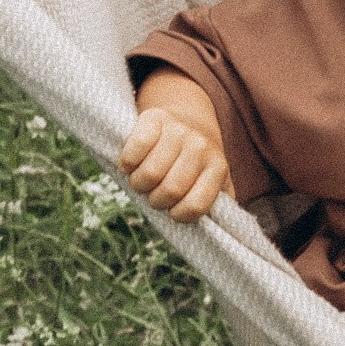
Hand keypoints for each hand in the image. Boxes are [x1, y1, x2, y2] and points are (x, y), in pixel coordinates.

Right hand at [119, 107, 228, 221]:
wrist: (188, 117)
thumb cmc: (196, 160)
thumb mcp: (214, 181)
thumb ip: (217, 206)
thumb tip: (215, 228)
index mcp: (217, 167)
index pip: (196, 205)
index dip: (178, 215)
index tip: (172, 211)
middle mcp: (200, 147)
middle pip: (170, 190)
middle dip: (155, 200)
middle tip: (154, 193)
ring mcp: (178, 131)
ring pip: (150, 174)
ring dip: (139, 184)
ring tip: (142, 180)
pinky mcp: (155, 118)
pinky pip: (135, 149)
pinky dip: (127, 163)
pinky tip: (130, 165)